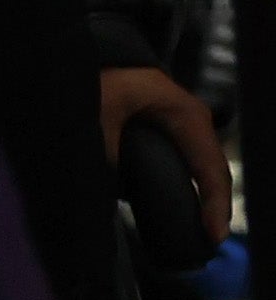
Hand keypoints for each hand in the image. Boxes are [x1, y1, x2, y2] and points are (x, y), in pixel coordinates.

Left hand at [106, 60, 234, 244]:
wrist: (84, 57)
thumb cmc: (95, 79)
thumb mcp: (97, 117)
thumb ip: (107, 155)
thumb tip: (115, 196)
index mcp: (184, 115)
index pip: (209, 166)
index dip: (214, 203)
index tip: (213, 235)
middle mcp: (192, 120)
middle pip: (212, 169)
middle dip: (213, 206)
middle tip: (209, 242)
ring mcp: (182, 125)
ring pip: (201, 167)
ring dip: (203, 198)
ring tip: (200, 233)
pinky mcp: (168, 131)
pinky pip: (187, 162)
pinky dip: (188, 186)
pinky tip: (181, 210)